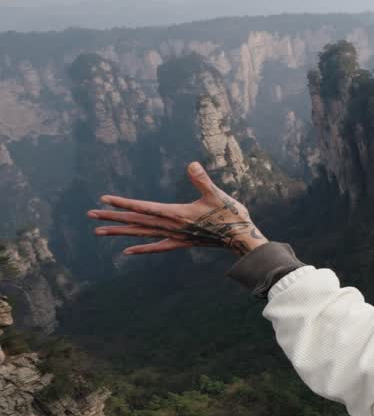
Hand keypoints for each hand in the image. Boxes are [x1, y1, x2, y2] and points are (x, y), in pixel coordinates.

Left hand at [88, 162, 268, 255]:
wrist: (240, 238)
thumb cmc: (230, 215)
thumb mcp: (217, 194)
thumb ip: (202, 180)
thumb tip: (191, 164)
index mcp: (176, 214)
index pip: (143, 208)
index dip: (123, 203)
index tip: (104, 200)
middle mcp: (171, 227)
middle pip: (136, 221)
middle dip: (113, 217)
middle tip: (91, 214)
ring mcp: (175, 236)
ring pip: (141, 234)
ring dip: (120, 232)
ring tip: (99, 231)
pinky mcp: (182, 242)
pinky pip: (157, 247)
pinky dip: (141, 248)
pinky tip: (127, 251)